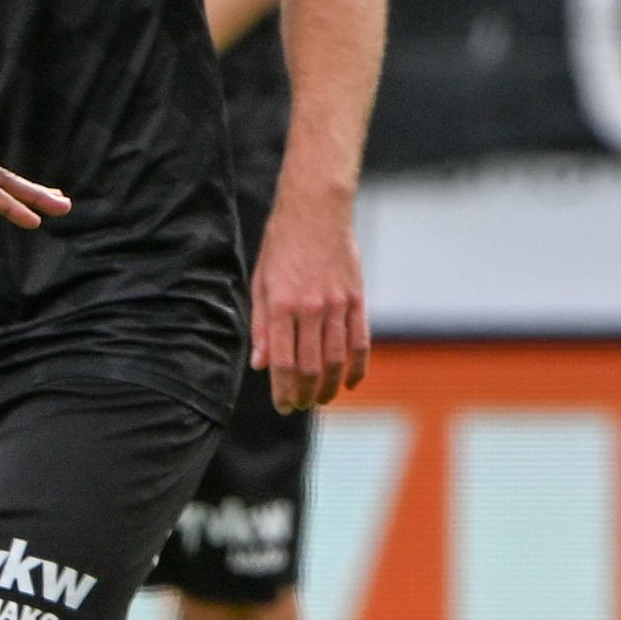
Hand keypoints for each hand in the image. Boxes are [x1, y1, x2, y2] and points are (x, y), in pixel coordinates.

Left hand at [251, 187, 368, 411]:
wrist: (316, 212)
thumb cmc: (281, 246)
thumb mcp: (260, 283)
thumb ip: (260, 326)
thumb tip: (260, 364)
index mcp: (281, 306)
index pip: (282, 361)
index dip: (282, 389)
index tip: (282, 406)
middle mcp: (311, 308)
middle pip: (311, 365)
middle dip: (305, 393)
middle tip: (300, 407)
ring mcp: (338, 304)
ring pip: (337, 358)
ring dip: (330, 385)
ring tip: (322, 400)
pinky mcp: (358, 298)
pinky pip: (361, 340)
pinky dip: (358, 365)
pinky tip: (353, 382)